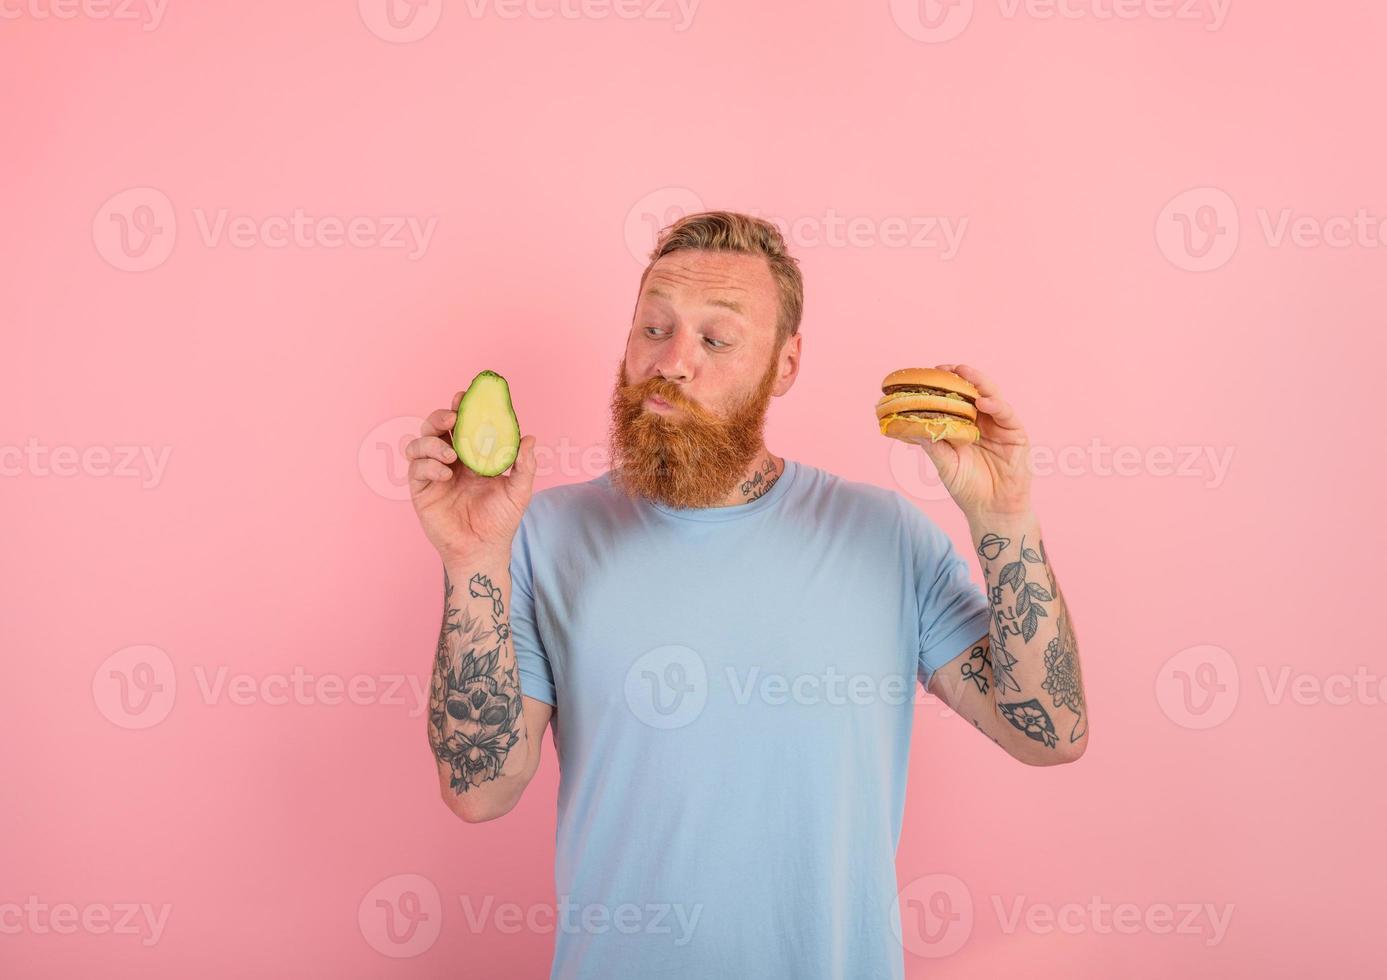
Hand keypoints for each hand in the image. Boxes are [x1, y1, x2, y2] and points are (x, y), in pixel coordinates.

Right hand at [408, 388, 537, 565]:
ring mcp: (433, 473)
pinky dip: (428, 465)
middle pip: (435, 427)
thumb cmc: (501, 521)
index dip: (461, 408)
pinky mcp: (421, 489)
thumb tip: (530, 438)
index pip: (463, 424)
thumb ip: (525, 465)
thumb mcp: (519, 491)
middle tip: (453, 419)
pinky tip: (445, 475)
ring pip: (420, 443)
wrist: (483, 549)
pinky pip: (417, 468)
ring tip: (451, 455)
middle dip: (440, 417)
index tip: (465, 396)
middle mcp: (450, 460)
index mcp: (472, 455)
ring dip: (432, 442)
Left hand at [915, 363, 1031, 520]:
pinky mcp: (1016, 435)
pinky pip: (1007, 414)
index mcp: (966, 425)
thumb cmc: (967, 488)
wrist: (991, 510)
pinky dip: (996, 405)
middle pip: (975, 392)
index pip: (957, 399)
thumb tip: (911, 424)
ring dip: (979, 383)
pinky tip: (984, 401)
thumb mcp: (945, 464)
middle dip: (962, 377)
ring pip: (992, 397)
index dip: (946, 385)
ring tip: (964, 374)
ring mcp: (1001, 426)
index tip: (930, 373)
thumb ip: (932, 443)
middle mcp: (984, 422)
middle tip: (946, 367)